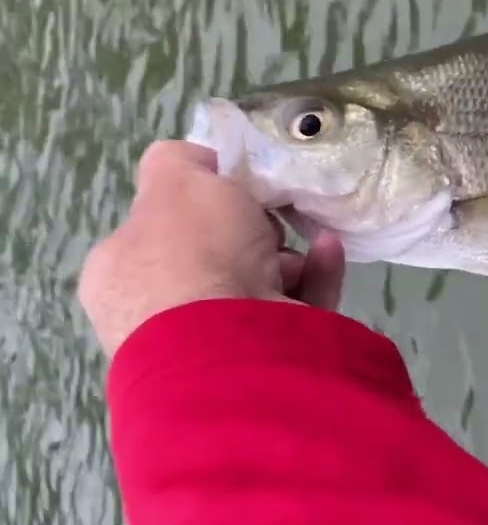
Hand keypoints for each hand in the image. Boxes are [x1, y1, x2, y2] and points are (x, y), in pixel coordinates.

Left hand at [78, 140, 345, 358]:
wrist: (235, 343)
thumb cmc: (193, 253)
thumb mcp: (175, 180)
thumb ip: (178, 161)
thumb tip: (197, 166)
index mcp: (121, 273)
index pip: (158, 227)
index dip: (199, 200)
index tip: (232, 186)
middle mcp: (159, 314)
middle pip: (214, 256)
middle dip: (250, 232)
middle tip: (270, 216)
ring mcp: (212, 345)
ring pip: (258, 284)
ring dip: (287, 254)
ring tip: (308, 236)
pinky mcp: (265, 363)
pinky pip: (295, 309)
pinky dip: (315, 275)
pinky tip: (329, 249)